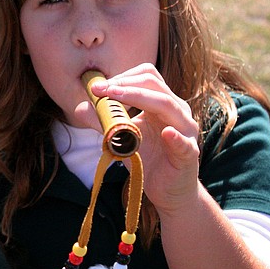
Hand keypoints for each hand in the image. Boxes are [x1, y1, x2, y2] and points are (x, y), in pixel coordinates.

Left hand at [86, 63, 200, 215]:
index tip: (96, 87)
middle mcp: (177, 111)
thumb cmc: (147, 159)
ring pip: (167, 105)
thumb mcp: (122, 137)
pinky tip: (166, 133)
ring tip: (114, 97)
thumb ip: (104, 122)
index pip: (146, 77)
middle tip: (100, 91)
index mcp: (163, 103)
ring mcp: (185, 131)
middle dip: (124, 85)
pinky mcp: (189, 154)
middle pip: (154, 85)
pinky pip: (184, 143)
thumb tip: (80, 107)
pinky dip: (175, 137)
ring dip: (138, 98)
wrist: (167, 190)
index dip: (121, 78)